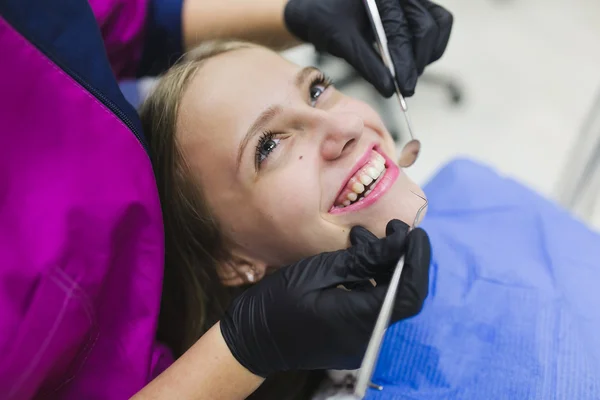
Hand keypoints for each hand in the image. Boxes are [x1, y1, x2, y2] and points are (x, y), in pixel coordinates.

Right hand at [220, 220, 430, 376]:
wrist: (250, 341)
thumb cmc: (276, 303)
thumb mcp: (318, 271)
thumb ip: (363, 259)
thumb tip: (399, 242)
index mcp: (358, 320)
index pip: (410, 293)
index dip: (419, 260)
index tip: (415, 232)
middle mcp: (367, 336)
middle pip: (402, 296)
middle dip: (401, 259)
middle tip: (390, 229)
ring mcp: (360, 341)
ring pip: (388, 299)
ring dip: (383, 267)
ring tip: (360, 239)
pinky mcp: (352, 338)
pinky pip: (372, 307)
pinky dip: (370, 281)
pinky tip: (353, 261)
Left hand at [284, 0, 452, 96]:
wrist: (319, 8)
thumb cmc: (325, 19)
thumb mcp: (342, 42)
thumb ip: (367, 64)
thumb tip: (389, 89)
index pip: (402, 31)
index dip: (405, 64)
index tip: (404, 88)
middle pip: (428, 26)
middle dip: (419, 60)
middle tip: (406, 86)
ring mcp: (410, 0)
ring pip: (438, 24)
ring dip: (428, 52)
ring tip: (407, 73)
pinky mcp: (413, 7)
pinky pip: (435, 24)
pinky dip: (428, 46)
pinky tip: (410, 61)